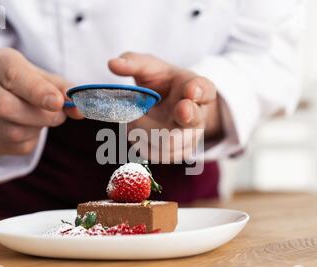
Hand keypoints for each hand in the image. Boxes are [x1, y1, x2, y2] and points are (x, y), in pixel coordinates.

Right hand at [0, 48, 82, 154]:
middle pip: (6, 107)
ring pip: (10, 131)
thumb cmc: (31, 83)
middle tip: (59, 116)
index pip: (13, 76)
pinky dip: (29, 141)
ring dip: (36, 129)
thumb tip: (80, 109)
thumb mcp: (49, 80)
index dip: (37, 91)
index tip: (57, 103)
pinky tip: (31, 129)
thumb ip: (66, 92)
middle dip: (40, 116)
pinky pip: (10, 146)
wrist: (7, 94)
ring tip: (43, 120)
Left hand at [108, 52, 222, 161]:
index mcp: (195, 87)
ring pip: (169, 142)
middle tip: (176, 110)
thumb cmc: (160, 83)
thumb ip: (133, 63)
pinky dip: (141, 143)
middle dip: (185, 117)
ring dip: (145, 130)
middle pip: (194, 121)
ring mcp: (190, 137)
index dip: (199, 90)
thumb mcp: (149, 67)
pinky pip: (157, 154)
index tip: (191, 89)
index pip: (204, 89)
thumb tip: (112, 64)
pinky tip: (136, 132)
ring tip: (135, 117)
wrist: (167, 107)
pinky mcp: (177, 153)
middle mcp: (198, 114)